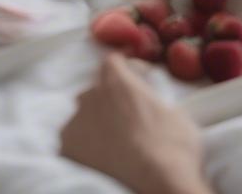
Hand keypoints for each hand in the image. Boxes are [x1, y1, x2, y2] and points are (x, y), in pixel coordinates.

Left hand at [60, 54, 211, 193]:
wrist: (157, 183)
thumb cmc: (172, 147)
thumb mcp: (173, 110)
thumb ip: (152, 95)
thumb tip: (150, 97)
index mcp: (117, 80)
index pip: (112, 61)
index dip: (125, 68)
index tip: (136, 78)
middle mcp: (91, 95)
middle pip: (96, 88)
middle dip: (110, 98)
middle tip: (128, 117)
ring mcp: (76, 121)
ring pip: (83, 114)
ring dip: (96, 121)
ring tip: (115, 141)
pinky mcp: (68, 147)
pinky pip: (75, 139)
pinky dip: (86, 144)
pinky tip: (103, 157)